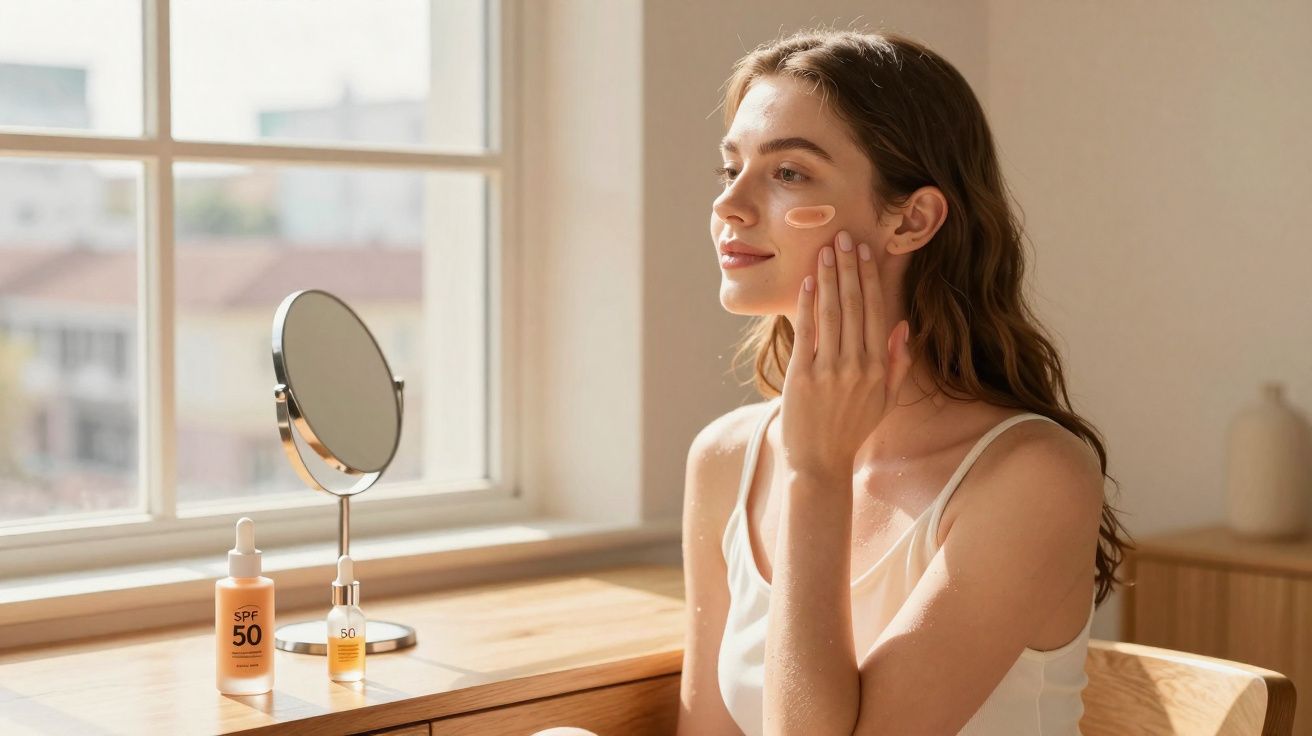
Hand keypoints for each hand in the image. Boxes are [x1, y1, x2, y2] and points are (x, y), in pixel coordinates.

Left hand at [779, 230, 913, 479]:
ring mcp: (830, 371)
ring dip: (828, 278)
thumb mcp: (886, 400)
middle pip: (854, 306)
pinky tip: (806, 282)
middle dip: (849, 268)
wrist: (820, 463)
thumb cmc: (851, 430)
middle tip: (844, 237)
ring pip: (831, 313)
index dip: (870, 279)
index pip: (876, 312)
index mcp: (879, 368)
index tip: (866, 252)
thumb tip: (903, 326)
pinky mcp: (803, 376)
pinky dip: (807, 305)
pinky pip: (806, 332)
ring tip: (826, 250)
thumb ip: (898, 364)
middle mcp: (858, 366)